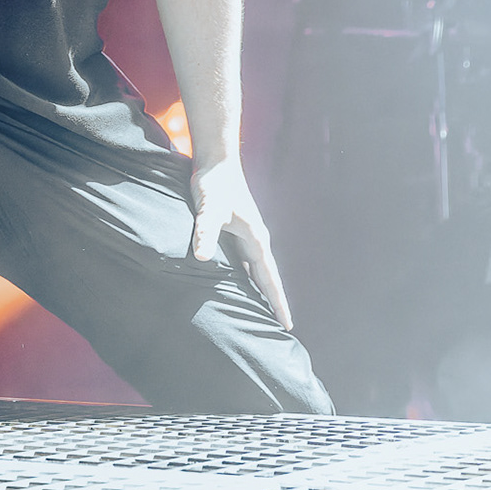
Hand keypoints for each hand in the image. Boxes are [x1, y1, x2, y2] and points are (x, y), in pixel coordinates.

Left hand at [190, 158, 292, 329]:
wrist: (214, 162)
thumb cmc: (213, 185)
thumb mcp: (208, 210)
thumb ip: (205, 232)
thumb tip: (203, 258)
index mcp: (256, 239)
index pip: (270, 279)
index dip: (277, 302)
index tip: (287, 325)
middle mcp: (256, 239)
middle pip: (268, 278)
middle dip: (274, 301)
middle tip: (280, 327)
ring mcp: (247, 234)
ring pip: (257, 269)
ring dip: (262, 289)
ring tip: (264, 311)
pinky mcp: (236, 229)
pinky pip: (246, 260)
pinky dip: (248, 276)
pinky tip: (242, 283)